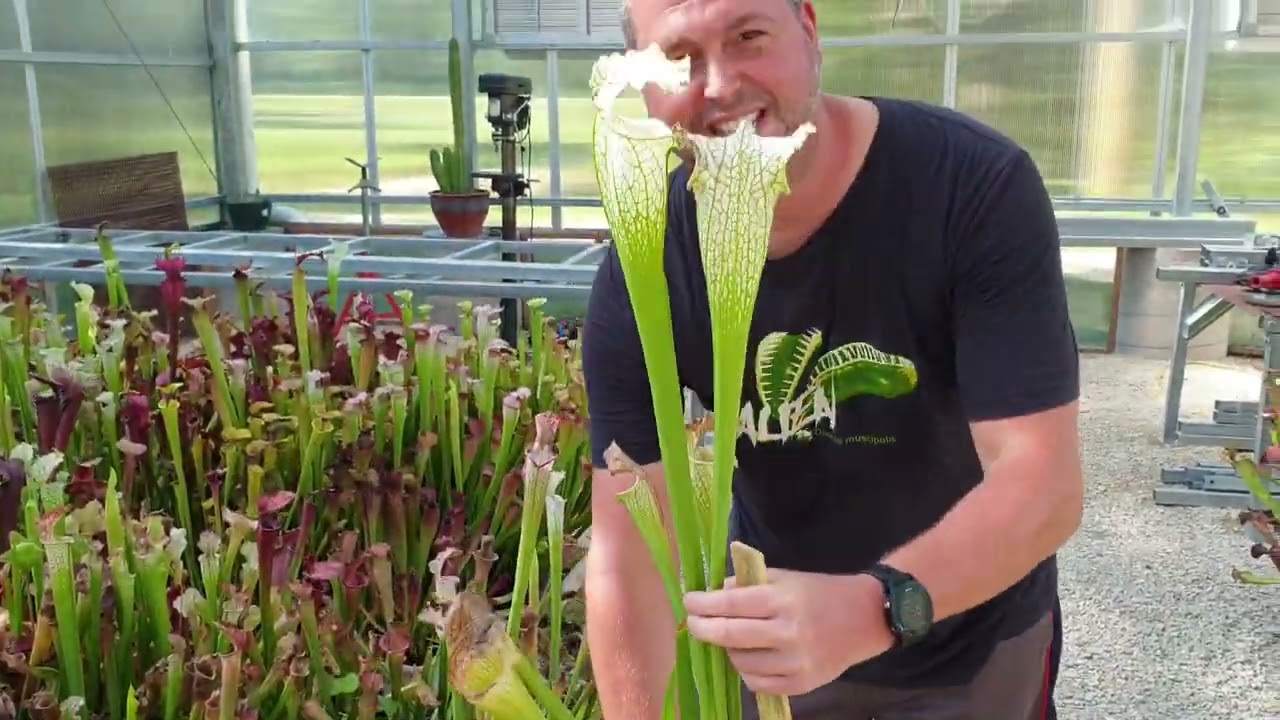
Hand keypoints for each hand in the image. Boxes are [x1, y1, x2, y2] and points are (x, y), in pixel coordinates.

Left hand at [683, 570, 895, 695]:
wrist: (865, 619)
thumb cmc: (820, 592)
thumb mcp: (786, 577)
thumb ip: (749, 584)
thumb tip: (714, 593)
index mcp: (783, 600)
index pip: (731, 604)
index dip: (703, 604)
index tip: (689, 601)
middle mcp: (788, 633)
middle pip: (730, 635)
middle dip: (704, 628)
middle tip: (694, 622)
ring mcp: (795, 662)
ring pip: (741, 662)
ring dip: (728, 649)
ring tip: (731, 638)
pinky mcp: (802, 684)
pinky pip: (757, 683)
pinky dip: (746, 670)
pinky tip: (749, 656)